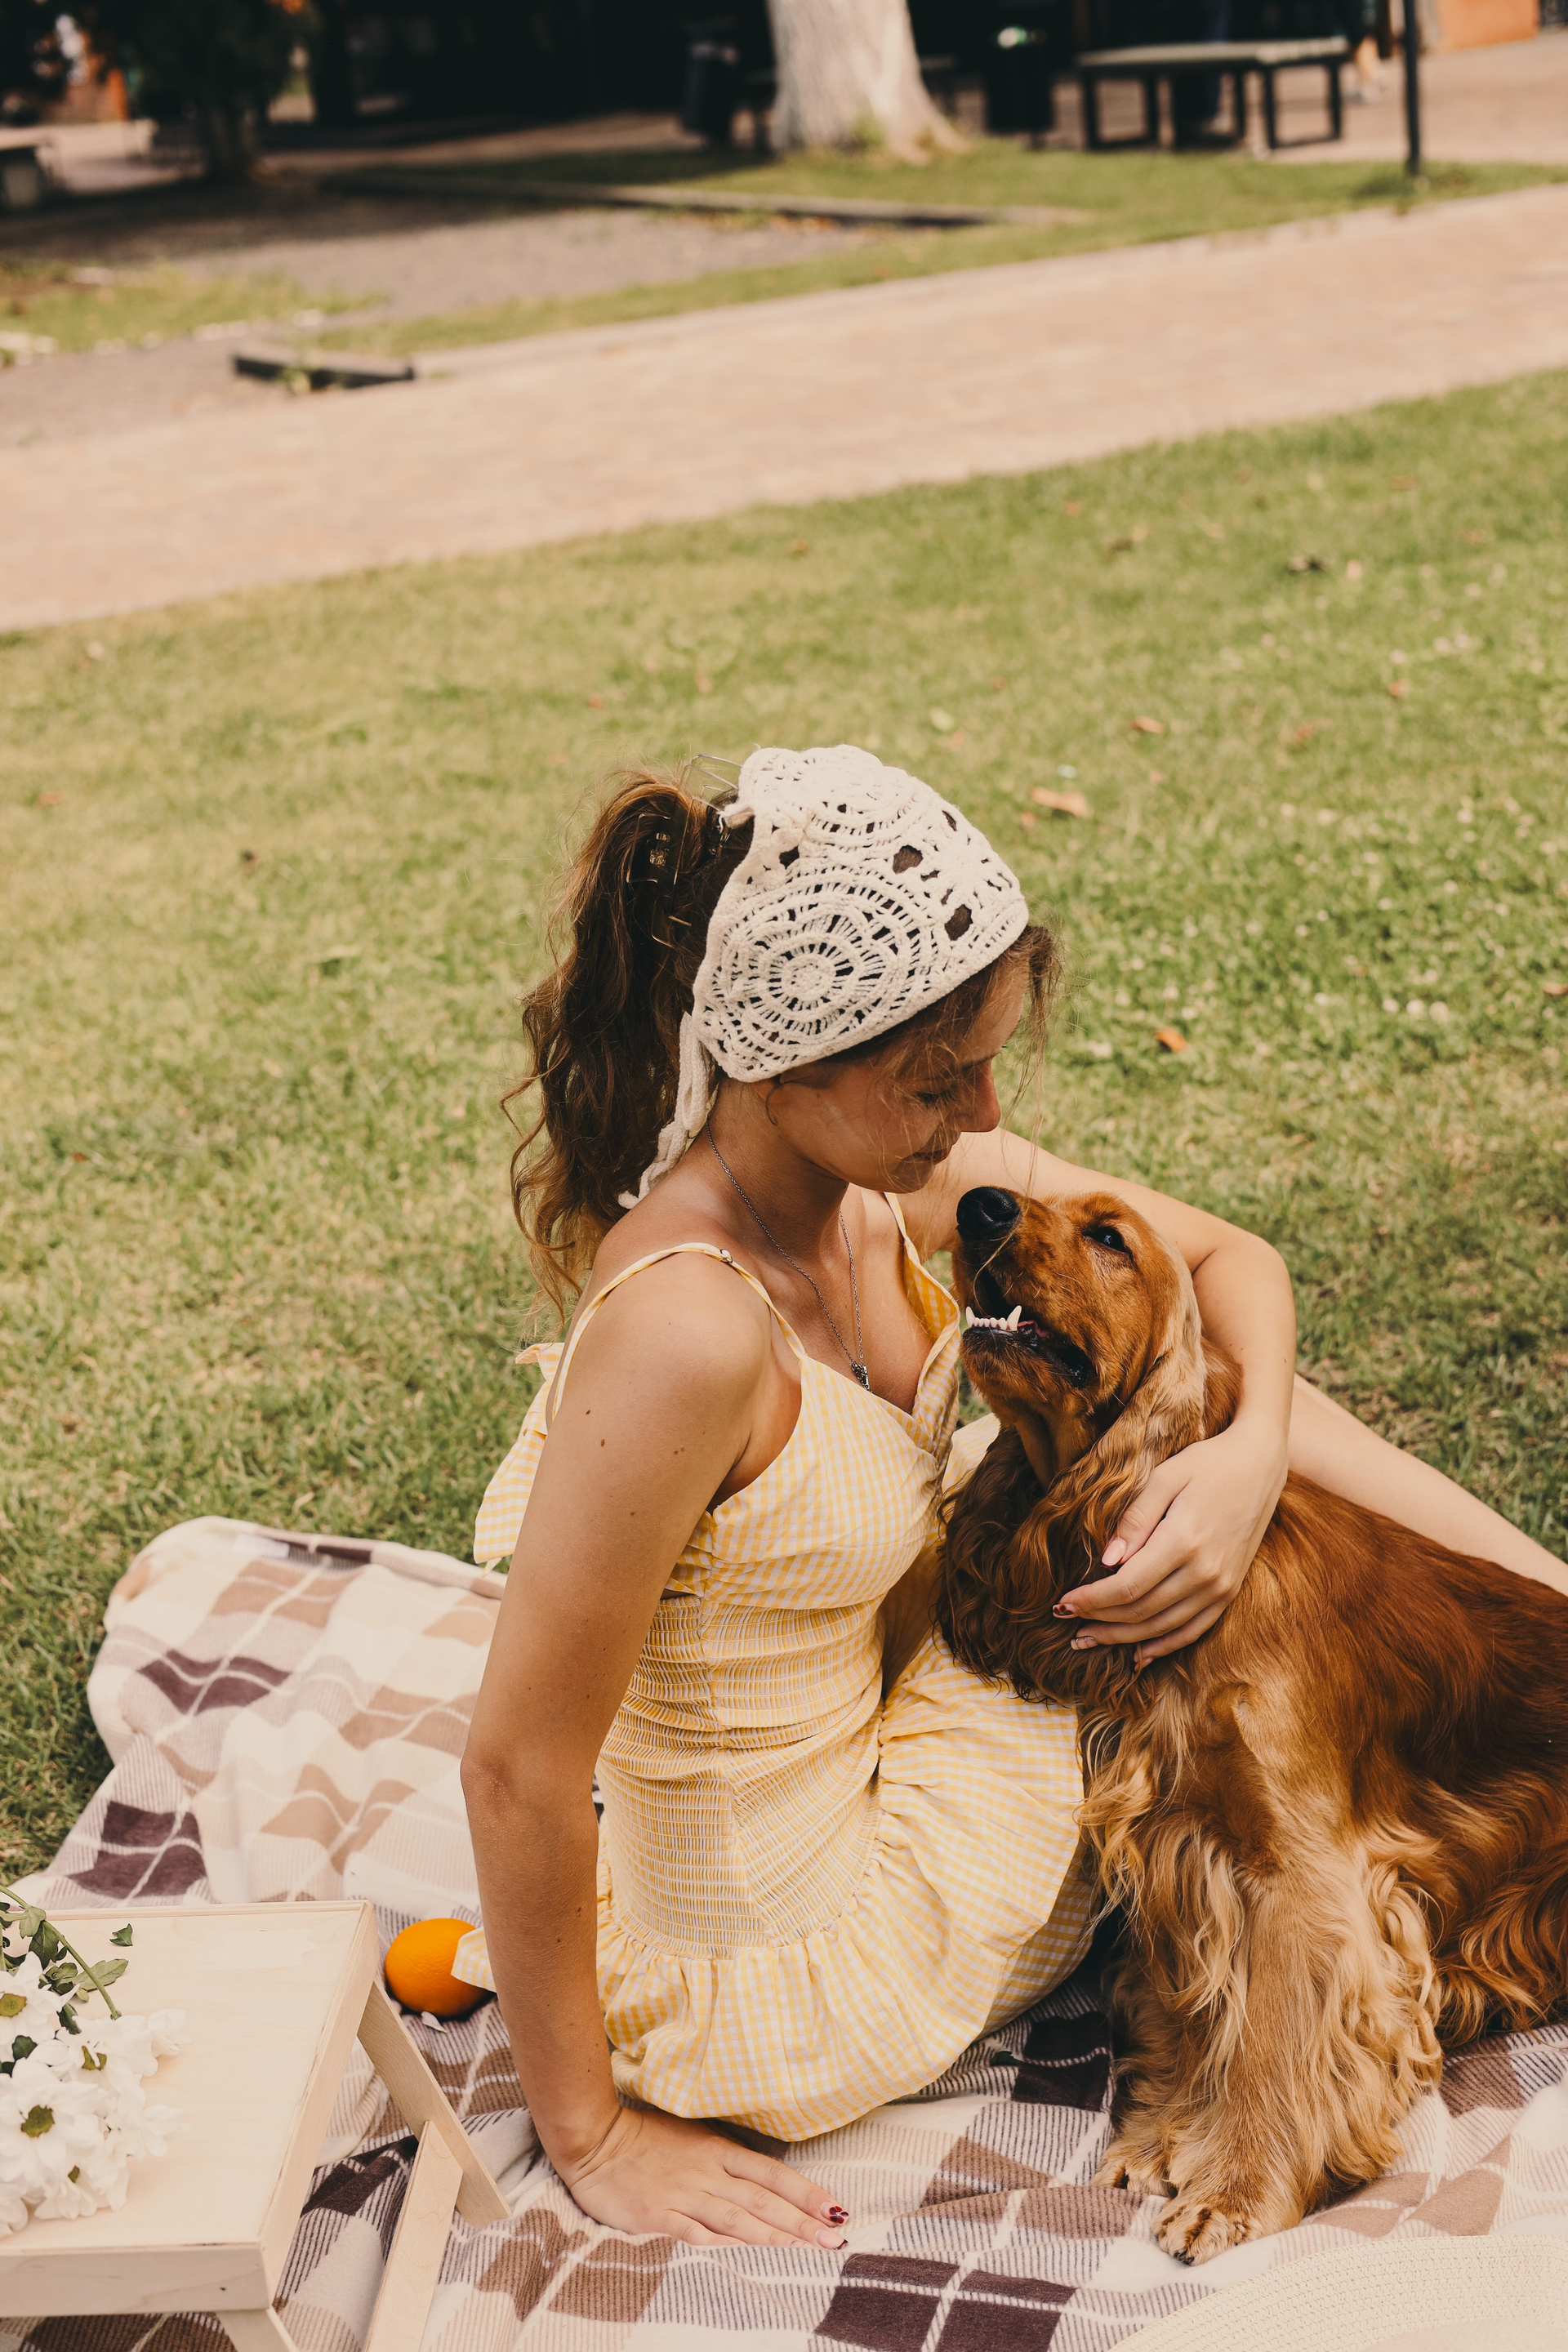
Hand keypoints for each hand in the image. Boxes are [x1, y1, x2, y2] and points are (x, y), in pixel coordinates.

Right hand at [558, 2103, 848, 2247]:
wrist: (594, 2139)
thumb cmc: (645, 2139)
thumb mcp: (693, 2139)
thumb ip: (724, 2161)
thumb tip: (763, 2182)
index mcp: (718, 2150)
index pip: (773, 2173)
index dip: (806, 2192)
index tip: (837, 2210)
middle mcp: (708, 2171)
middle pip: (764, 2198)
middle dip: (803, 2219)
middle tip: (837, 2238)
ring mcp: (684, 2193)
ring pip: (738, 2217)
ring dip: (775, 2234)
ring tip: (807, 2248)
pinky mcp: (658, 2214)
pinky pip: (695, 2232)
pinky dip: (722, 2243)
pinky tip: (746, 2253)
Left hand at [1054, 1421, 1285, 1664]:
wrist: (1260, 1464)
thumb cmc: (1208, 1464)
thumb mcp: (1165, 1477)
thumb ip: (1135, 1519)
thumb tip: (1107, 1561)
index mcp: (1184, 1541)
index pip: (1127, 1586)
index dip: (1092, 1600)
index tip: (1062, 1602)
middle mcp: (1205, 1572)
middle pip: (1141, 1611)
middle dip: (1099, 1620)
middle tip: (1065, 1621)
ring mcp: (1221, 1586)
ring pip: (1163, 1627)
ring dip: (1123, 1638)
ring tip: (1088, 1639)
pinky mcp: (1230, 1591)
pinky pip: (1194, 1630)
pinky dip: (1164, 1645)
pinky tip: (1138, 1655)